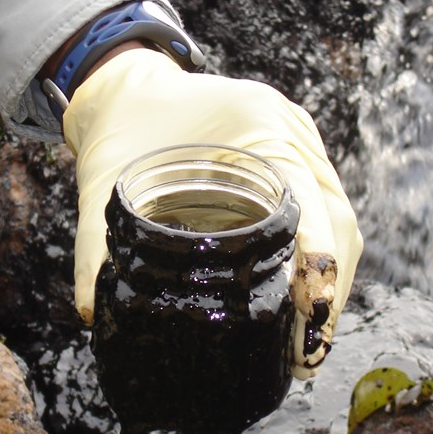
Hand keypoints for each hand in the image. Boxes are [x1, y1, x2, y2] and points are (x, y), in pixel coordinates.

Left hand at [63, 48, 362, 378]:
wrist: (128, 88)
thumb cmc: (120, 129)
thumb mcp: (105, 184)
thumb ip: (96, 243)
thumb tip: (91, 314)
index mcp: (257, 124)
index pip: (307, 199)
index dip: (317, 258)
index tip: (308, 309)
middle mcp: (291, 131)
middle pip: (337, 216)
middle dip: (331, 284)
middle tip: (307, 345)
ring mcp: (301, 142)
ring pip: (341, 216)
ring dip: (333, 277)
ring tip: (309, 335)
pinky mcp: (297, 157)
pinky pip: (327, 209)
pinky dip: (325, 255)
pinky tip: (305, 297)